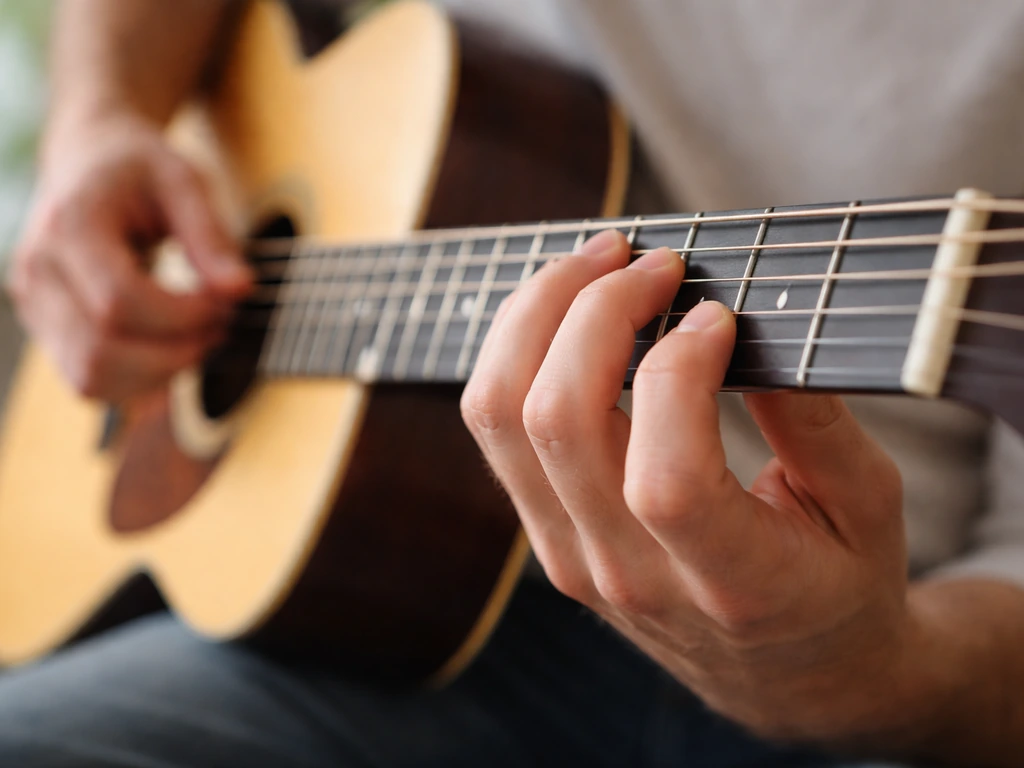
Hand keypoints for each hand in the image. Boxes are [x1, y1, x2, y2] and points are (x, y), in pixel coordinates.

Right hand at [8, 112, 251, 400]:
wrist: (89, 158)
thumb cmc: (139, 167)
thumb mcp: (183, 180)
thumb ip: (211, 236)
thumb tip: (241, 290)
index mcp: (68, 225)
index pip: (119, 301)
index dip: (182, 317)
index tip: (225, 304)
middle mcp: (37, 269)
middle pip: (100, 350)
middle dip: (175, 353)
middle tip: (220, 327)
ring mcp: (35, 304)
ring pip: (90, 378)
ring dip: (158, 376)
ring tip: (199, 340)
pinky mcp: (46, 328)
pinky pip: (88, 380)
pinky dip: (137, 382)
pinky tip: (173, 351)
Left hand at [462, 230, 912, 741]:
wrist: (791, 676)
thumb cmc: (839, 586)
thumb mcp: (866, 506)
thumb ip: (813, 419)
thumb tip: (742, 319)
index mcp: (730, 581)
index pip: (663, 476)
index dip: (679, 373)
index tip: (716, 315)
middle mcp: (627, 574)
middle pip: (556, 420)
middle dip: (593, 309)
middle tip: (649, 260)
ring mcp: (571, 559)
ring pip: (500, 417)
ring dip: (535, 318)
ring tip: (594, 264)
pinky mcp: (546, 536)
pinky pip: (496, 431)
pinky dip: (516, 354)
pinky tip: (565, 313)